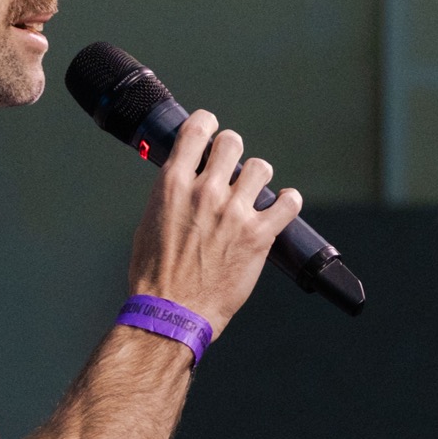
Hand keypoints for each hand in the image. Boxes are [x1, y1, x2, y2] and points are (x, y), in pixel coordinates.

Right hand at [127, 112, 302, 338]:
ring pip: (261, 168)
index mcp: (173, 184)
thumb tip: (180, 185)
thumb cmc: (155, 276)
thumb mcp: (148, 224)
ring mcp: (234, 213)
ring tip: (253, 193)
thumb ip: (169, 197)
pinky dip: (288, 202)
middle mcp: (205, 191)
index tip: (211, 131)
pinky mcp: (259, 236)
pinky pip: (288, 204)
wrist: (171, 313)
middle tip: (231, 170)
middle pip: (232, 143)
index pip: (197, 130)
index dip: (207, 125)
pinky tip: (283, 206)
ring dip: (258, 178)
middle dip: (232, 153)